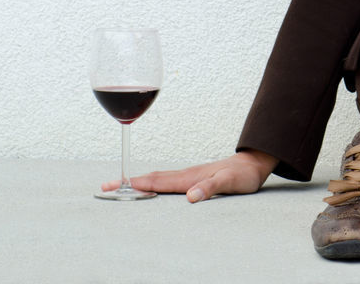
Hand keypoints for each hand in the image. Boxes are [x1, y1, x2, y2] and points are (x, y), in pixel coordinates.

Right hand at [101, 150, 278, 201]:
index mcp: (189, 177)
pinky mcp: (194, 178)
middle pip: (152, 178)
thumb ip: (211, 188)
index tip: (115, 186)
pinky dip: (153, 182)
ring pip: (159, 178)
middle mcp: (186, 175)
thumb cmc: (243, 175)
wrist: (254, 163)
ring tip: (120, 186)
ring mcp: (189, 175)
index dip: (136, 185)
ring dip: (138, 182)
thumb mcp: (230, 183)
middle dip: (128, 182)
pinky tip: (149, 186)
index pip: (158, 182)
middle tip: (106, 186)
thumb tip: (190, 196)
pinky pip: (168, 180)